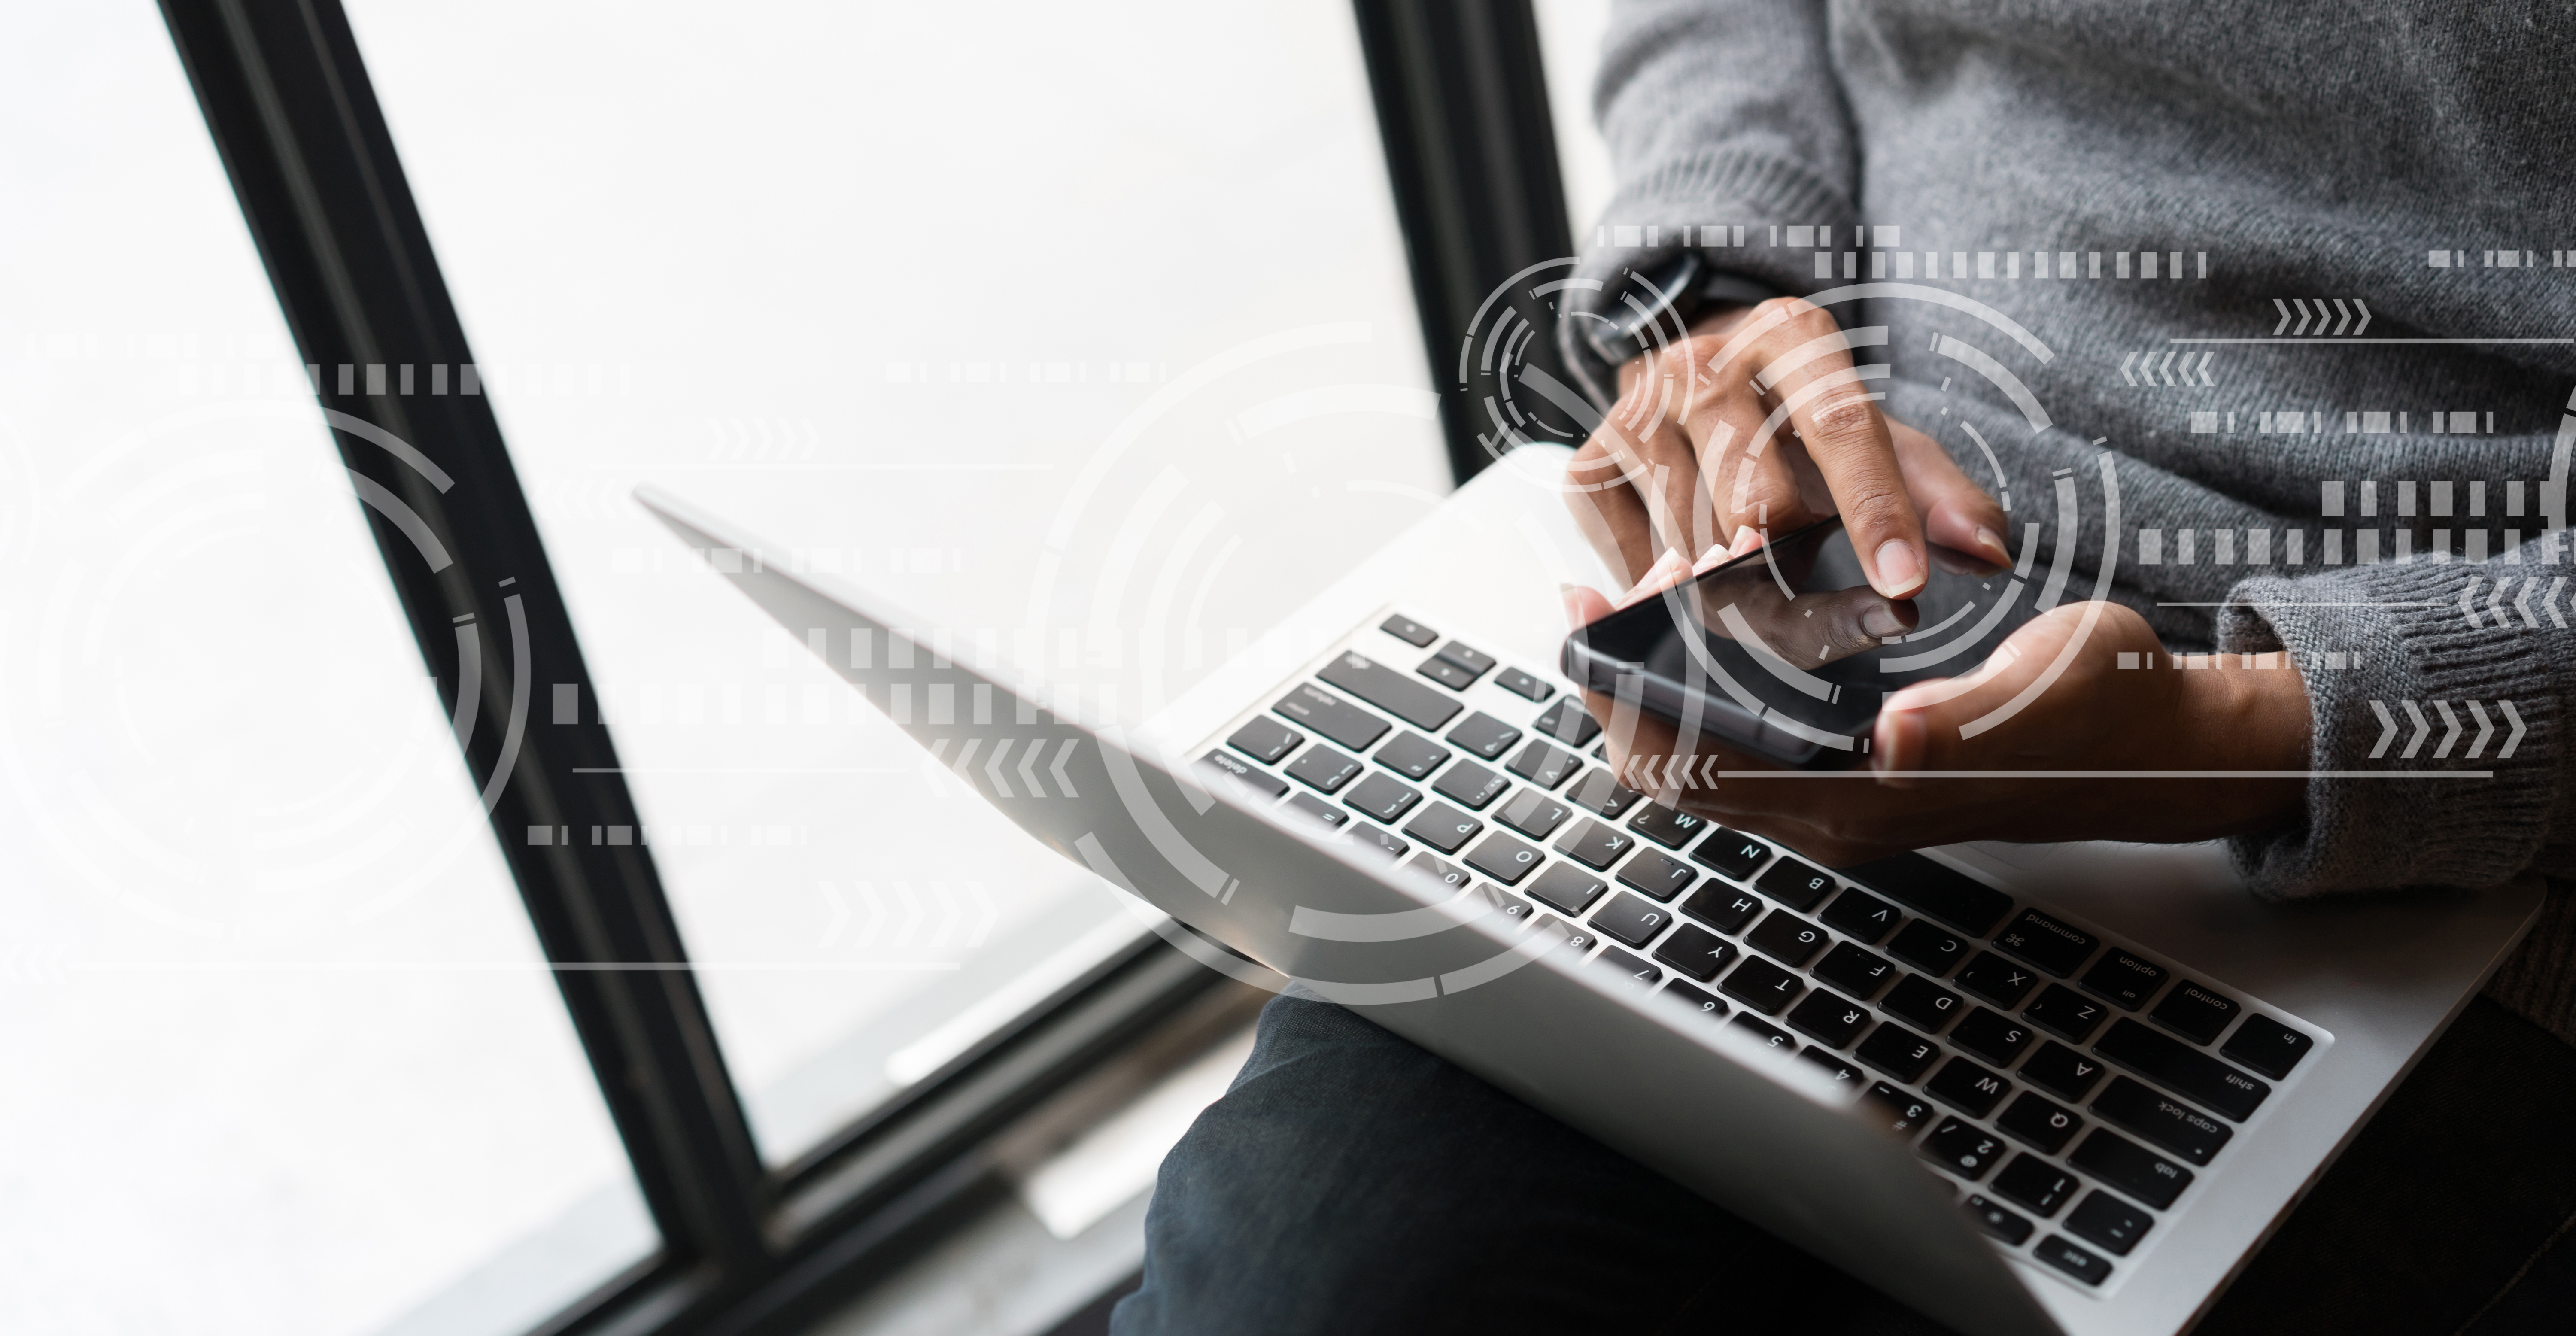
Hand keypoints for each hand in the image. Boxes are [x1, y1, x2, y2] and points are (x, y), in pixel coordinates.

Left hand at [1561, 588, 2313, 864]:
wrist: (2155, 739)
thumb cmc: (2107, 707)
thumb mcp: (2047, 689)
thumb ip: (1966, 716)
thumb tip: (1897, 737)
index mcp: (1863, 802)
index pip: (1701, 769)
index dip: (1636, 695)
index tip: (1610, 611)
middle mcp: (1831, 815)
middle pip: (1674, 768)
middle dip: (1622, 682)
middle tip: (1603, 591)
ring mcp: (1833, 801)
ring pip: (1696, 759)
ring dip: (1651, 682)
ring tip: (1631, 594)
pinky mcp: (1843, 775)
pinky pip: (1733, 743)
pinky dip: (1691, 687)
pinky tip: (1687, 624)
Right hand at [1566, 296, 2010, 596]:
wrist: (1692, 380)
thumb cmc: (1798, 425)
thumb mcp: (1882, 440)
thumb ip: (1942, 495)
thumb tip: (1991, 554)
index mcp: (1792, 335)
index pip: (1841, 428)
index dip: (1875, 513)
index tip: (1905, 588)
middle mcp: (1704, 363)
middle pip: (1760, 506)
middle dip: (1796, 573)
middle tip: (1814, 597)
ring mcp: (1635, 412)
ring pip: (1696, 546)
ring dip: (1734, 590)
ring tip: (1751, 582)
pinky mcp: (1586, 466)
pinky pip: (1636, 562)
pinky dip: (1672, 587)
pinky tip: (1693, 570)